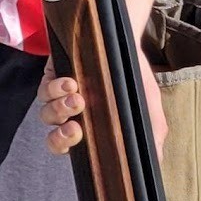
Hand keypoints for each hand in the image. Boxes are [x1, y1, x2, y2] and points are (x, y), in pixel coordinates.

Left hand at [37, 55, 166, 163]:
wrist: (123, 38)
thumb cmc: (134, 77)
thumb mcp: (147, 105)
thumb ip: (151, 134)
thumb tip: (156, 161)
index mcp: (90, 128)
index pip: (71, 148)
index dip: (70, 148)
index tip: (81, 140)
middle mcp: (71, 116)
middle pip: (53, 138)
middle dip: (60, 137)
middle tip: (75, 129)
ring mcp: (59, 97)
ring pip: (47, 113)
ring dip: (60, 110)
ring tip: (78, 98)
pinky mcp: (52, 76)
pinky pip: (44, 89)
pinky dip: (55, 88)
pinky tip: (71, 83)